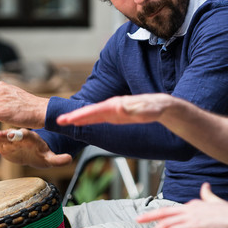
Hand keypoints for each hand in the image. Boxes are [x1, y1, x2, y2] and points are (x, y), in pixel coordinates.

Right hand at [0, 128, 71, 167]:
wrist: (35, 152)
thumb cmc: (42, 154)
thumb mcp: (50, 158)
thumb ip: (59, 159)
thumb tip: (69, 159)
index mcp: (31, 138)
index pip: (27, 135)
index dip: (21, 134)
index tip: (15, 133)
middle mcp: (20, 137)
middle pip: (12, 135)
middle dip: (7, 135)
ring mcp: (11, 140)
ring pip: (2, 137)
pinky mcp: (4, 145)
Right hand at [57, 93, 174, 125]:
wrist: (166, 107)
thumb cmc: (161, 107)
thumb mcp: (153, 109)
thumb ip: (138, 109)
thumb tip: (120, 108)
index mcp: (121, 105)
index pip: (98, 110)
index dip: (83, 115)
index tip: (71, 118)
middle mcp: (116, 106)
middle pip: (93, 111)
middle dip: (76, 116)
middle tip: (61, 120)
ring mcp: (116, 111)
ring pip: (95, 114)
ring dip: (80, 118)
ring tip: (65, 121)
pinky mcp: (118, 116)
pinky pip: (101, 118)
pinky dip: (90, 120)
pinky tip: (82, 122)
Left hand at [137, 183, 227, 227]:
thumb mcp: (216, 201)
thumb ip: (208, 194)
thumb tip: (205, 185)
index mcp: (193, 204)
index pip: (174, 211)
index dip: (163, 216)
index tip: (154, 221)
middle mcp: (189, 208)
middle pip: (165, 212)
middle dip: (150, 216)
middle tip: (138, 220)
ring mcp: (191, 217)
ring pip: (167, 222)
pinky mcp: (194, 226)